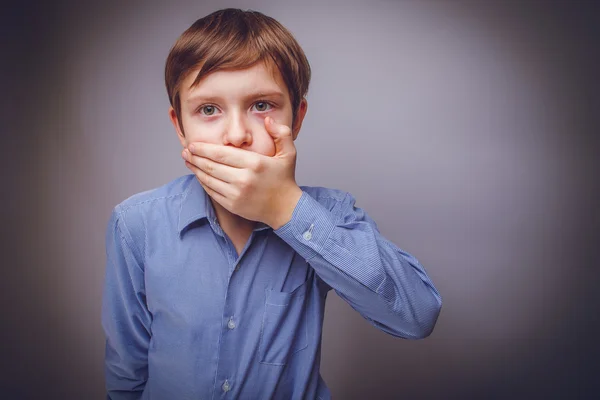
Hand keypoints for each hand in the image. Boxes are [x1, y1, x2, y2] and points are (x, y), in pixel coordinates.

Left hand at [182, 116, 302, 228]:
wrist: (286, 208)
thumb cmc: (284, 179)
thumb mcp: (289, 153)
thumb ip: (281, 133)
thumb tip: (268, 119)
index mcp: (255, 163)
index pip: (222, 154)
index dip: (204, 149)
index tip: (193, 144)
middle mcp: (244, 179)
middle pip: (211, 166)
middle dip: (195, 157)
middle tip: (186, 151)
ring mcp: (236, 194)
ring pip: (209, 179)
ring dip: (195, 169)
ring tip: (188, 161)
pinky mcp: (232, 205)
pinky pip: (212, 192)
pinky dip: (203, 182)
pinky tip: (198, 175)